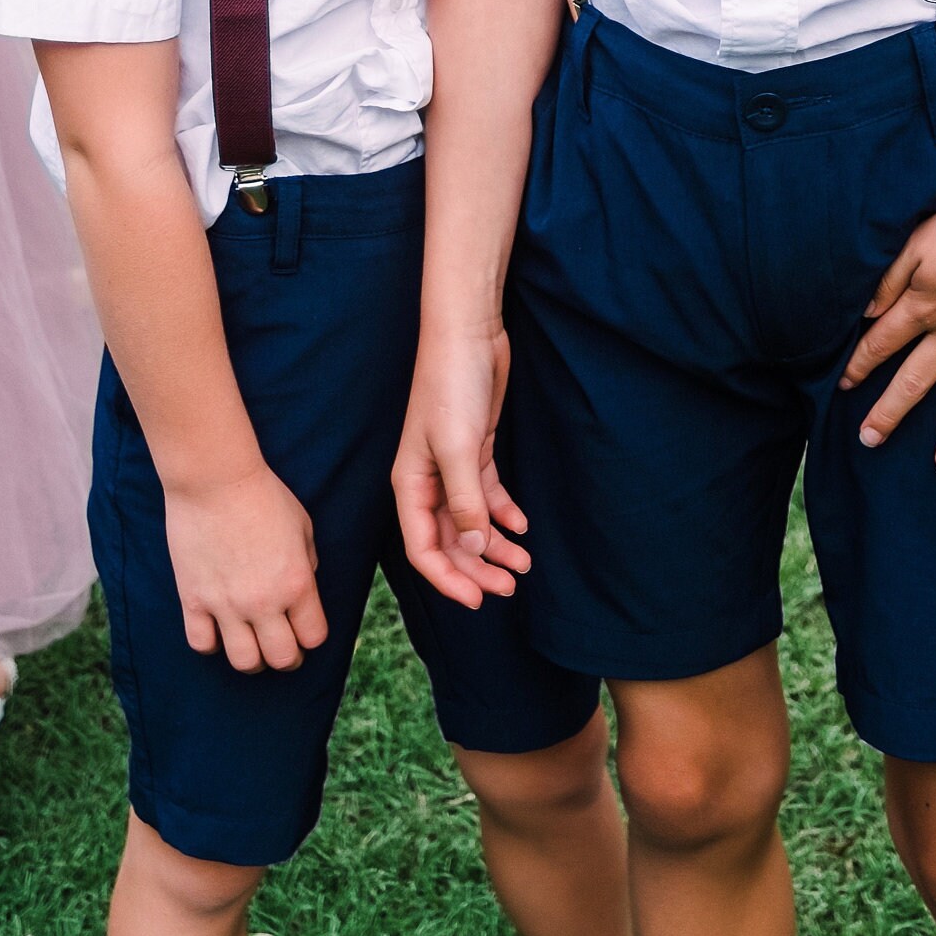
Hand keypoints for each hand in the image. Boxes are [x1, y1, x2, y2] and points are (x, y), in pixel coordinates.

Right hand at [164, 460, 327, 670]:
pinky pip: (202, 643)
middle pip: (282, 659)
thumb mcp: (302, 526)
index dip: (311, 637)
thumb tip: (302, 587)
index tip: (305, 629)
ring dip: (252, 659)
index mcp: (297, 583)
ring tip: (251, 645)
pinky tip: (218, 629)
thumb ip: (307, 563)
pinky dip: (212, 643)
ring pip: (244, 662)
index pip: (314, 637)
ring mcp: (226, 604)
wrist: (214, 479)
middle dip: (287, 658)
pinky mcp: (193, 599)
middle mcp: (264, 602)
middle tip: (281, 646)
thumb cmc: (263, 495)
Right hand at [392, 330, 529, 607]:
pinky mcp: (475, 451)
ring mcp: (452, 468)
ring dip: (495, 545)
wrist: (469, 334)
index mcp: (410, 485)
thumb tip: (474, 549)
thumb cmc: (452, 385)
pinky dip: (504, 514)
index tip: (479, 601)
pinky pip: (487, 496)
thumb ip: (465, 501)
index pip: (423, 549)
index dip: (449, 579)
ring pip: (471, 522)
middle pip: (449, 541)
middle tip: (511, 588)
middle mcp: (427, 482)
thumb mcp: (458, 448)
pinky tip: (522, 526)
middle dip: (478, 569)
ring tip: (524, 564)